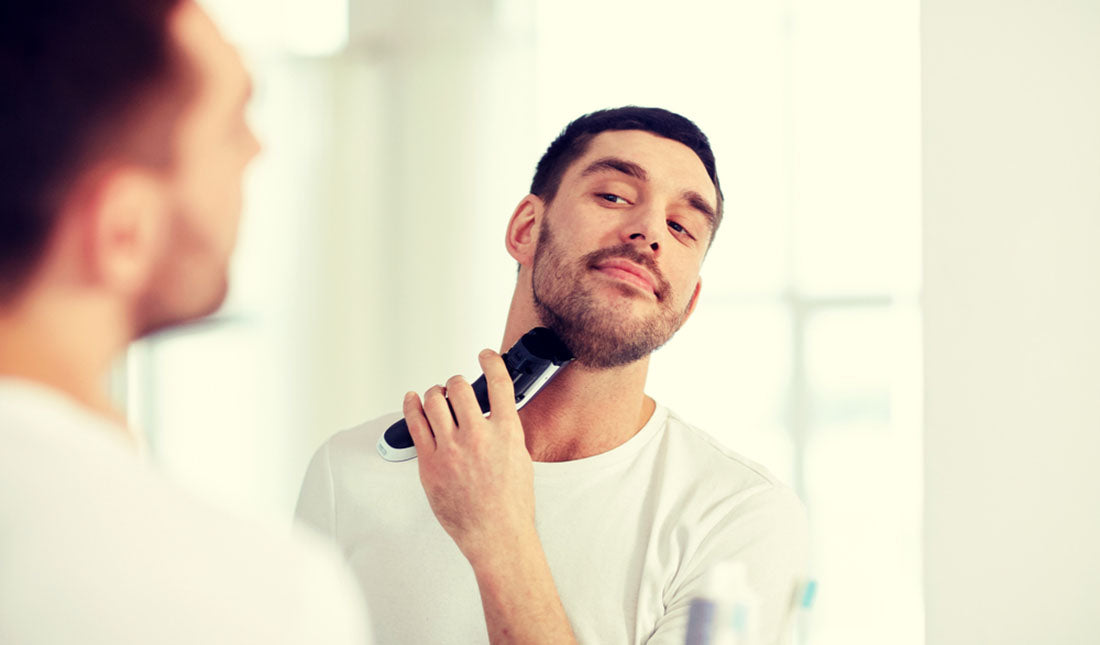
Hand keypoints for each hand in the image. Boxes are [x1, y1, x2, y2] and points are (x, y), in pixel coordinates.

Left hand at [403, 349, 535, 564]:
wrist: (496, 535)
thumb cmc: (511, 504)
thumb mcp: (520, 458)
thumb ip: (505, 431)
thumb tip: (495, 413)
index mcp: (507, 433)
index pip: (499, 383)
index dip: (491, 361)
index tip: (486, 354)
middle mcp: (478, 436)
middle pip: (459, 388)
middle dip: (457, 383)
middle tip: (456, 388)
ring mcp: (451, 450)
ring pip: (435, 401)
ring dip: (436, 393)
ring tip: (437, 396)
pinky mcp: (429, 464)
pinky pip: (415, 424)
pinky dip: (412, 405)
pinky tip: (413, 400)